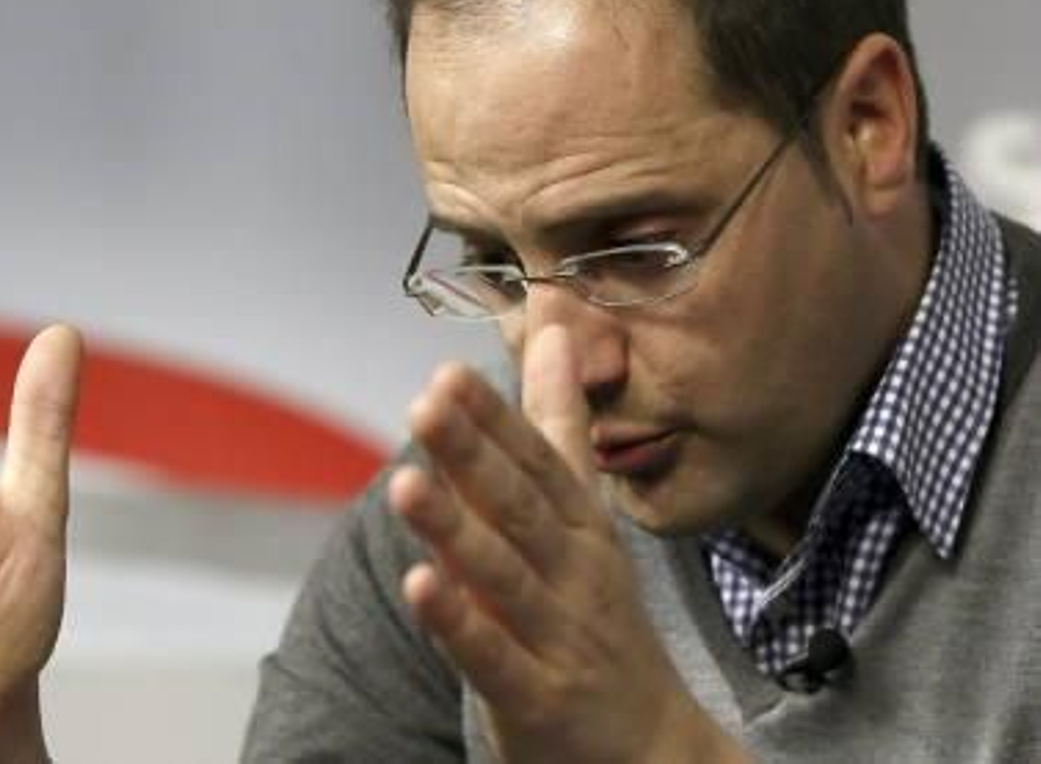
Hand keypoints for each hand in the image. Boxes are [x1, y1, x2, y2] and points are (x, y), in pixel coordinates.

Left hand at [389, 326, 743, 762]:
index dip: (494, 420)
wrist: (649, 748)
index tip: (448, 374)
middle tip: (428, 406)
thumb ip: (560, 428)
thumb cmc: (599, 615)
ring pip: (503, 577)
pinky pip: (493, 656)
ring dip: (456, 531)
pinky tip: (419, 586)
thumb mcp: (584, 519)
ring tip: (405, 486)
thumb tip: (552, 333)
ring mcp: (558, 636)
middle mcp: (574, 573)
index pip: (537, 463)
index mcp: (580, 528)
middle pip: (520, 508)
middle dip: (475, 455)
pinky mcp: (537, 697)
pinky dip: (459, 623)